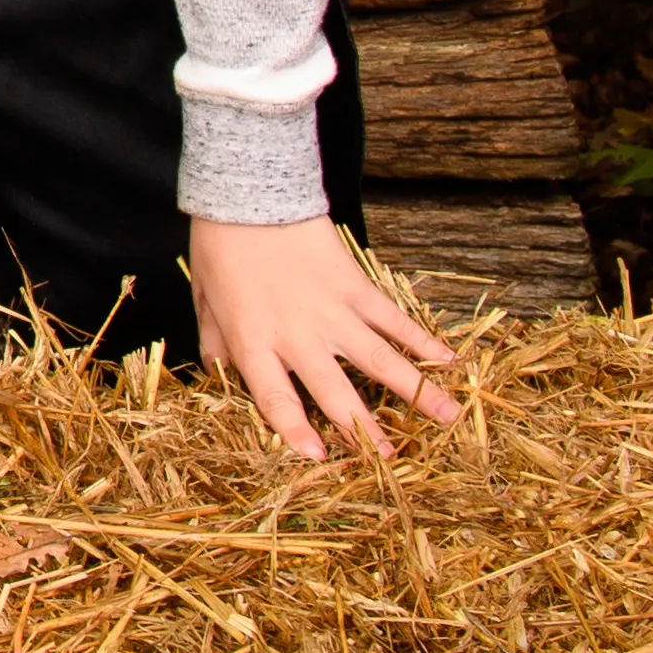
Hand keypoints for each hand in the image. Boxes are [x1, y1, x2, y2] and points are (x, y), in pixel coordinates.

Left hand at [187, 217, 457, 461]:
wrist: (249, 192)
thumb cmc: (220, 246)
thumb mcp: (205, 299)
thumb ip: (216, 344)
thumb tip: (219, 379)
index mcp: (253, 341)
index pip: (275, 398)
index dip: (295, 430)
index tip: (317, 456)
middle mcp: (296, 334)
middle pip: (334, 391)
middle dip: (363, 429)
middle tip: (389, 460)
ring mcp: (332, 311)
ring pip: (379, 360)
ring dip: (415, 390)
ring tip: (447, 418)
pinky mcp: (355, 285)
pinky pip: (392, 318)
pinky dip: (420, 339)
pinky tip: (447, 360)